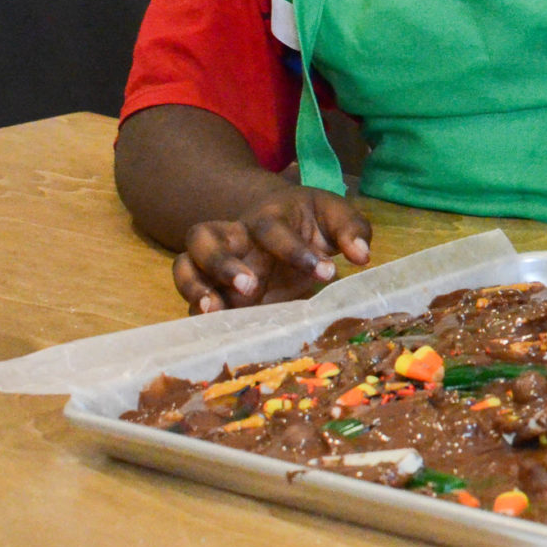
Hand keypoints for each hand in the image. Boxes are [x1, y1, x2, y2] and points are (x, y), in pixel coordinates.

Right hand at [170, 185, 370, 314]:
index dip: (294, 249)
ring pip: (184, 266)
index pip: (270, 228)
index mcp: (267, 216)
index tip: (326, 273)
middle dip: (221, 262)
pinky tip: (215, 330)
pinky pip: (190, 301)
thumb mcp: (335, 217)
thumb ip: (351, 230)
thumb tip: (361, 255)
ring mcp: (217, 265)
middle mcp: (234, 238)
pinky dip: (197, 314)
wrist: (286, 225)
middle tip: (251, 286)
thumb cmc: (312, 222)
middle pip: (202, 237)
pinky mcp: (215, 292)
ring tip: (215, 311)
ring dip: (195, 287)